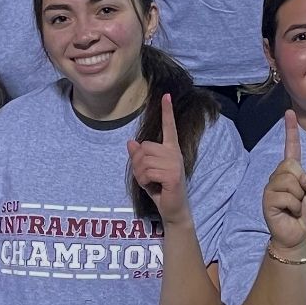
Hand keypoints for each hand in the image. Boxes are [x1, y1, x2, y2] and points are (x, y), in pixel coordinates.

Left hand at [128, 92, 189, 225]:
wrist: (172, 209)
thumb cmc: (160, 189)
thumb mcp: (146, 171)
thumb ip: (140, 156)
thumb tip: (130, 142)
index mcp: (171, 150)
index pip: (169, 127)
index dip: (167, 111)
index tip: (166, 95)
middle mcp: (174, 154)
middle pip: (144, 147)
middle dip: (138, 163)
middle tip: (146, 177)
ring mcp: (175, 164)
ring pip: (144, 160)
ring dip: (140, 174)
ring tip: (149, 183)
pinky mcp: (172, 175)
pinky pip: (147, 171)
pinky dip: (144, 181)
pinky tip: (154, 187)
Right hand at [262, 110, 305, 255]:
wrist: (298, 236)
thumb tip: (302, 176)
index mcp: (292, 172)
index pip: (292, 148)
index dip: (290, 130)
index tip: (290, 112)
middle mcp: (279, 176)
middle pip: (292, 166)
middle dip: (302, 184)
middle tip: (301, 199)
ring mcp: (271, 187)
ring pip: (289, 181)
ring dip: (299, 197)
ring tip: (295, 207)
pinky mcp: (267, 199)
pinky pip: (286, 196)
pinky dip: (294, 206)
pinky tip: (289, 212)